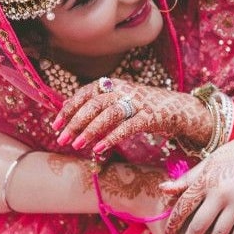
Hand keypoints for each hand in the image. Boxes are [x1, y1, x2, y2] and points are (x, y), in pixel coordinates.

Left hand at [52, 79, 210, 152]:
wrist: (177, 108)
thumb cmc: (143, 107)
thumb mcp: (119, 101)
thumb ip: (98, 105)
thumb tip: (69, 114)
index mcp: (113, 85)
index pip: (85, 93)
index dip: (69, 108)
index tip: (55, 124)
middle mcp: (123, 90)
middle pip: (94, 104)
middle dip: (75, 122)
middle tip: (62, 139)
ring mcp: (137, 103)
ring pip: (108, 115)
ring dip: (90, 130)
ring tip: (77, 145)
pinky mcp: (149, 116)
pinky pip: (127, 127)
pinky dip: (111, 137)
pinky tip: (99, 148)